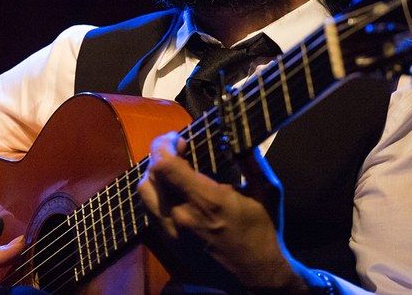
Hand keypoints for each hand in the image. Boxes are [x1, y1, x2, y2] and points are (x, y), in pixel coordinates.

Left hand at [137, 131, 305, 290]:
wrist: (257, 276)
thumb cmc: (263, 231)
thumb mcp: (266, 191)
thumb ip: (251, 161)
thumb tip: (240, 134)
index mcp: (207, 200)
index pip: (165, 165)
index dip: (164, 144)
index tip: (179, 138)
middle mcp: (183, 216)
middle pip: (150, 176)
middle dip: (160, 156)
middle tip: (178, 150)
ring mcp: (173, 232)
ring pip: (145, 194)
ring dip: (154, 176)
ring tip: (173, 170)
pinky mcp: (170, 244)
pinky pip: (151, 212)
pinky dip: (157, 195)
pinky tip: (175, 192)